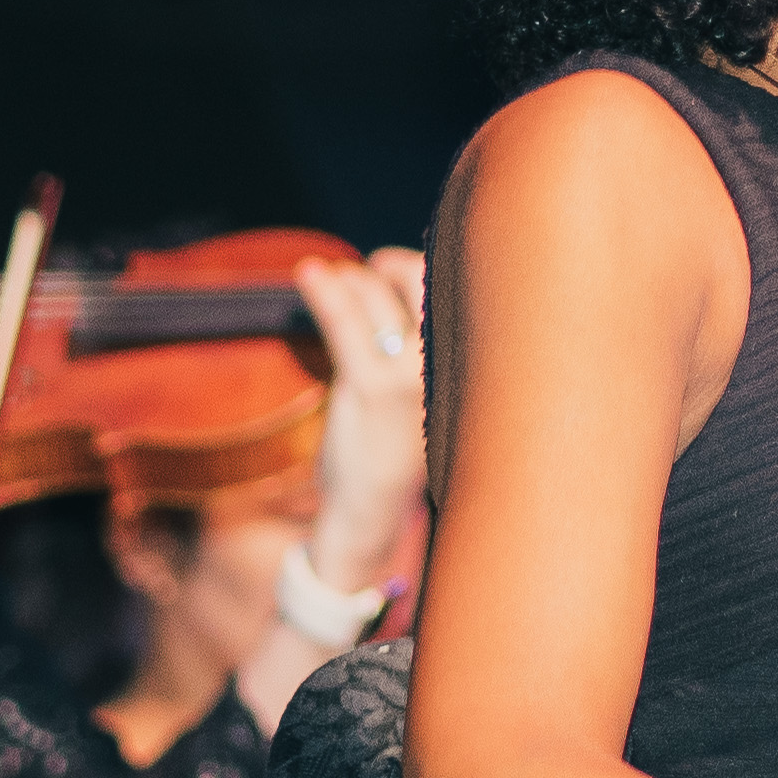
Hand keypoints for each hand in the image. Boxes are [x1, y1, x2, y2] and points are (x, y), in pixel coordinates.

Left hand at [295, 246, 429, 596]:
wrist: (374, 511)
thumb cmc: (396, 451)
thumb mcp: (422, 396)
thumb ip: (421, 346)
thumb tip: (400, 284)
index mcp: (468, 367)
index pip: (456, 288)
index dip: (420, 267)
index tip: (392, 268)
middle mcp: (448, 365)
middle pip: (418, 278)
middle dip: (387, 266)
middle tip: (367, 273)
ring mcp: (410, 376)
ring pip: (376, 294)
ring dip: (350, 280)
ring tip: (334, 282)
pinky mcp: (371, 388)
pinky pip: (344, 322)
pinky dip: (324, 291)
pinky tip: (309, 276)